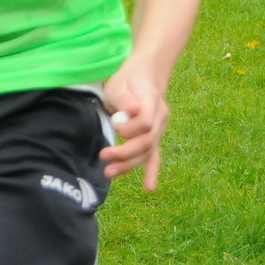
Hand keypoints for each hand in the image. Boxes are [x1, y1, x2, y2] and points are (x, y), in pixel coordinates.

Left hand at [97, 65, 168, 189]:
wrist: (144, 77)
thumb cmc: (126, 81)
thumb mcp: (120, 83)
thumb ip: (124, 98)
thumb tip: (132, 111)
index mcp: (152, 101)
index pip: (146, 122)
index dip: (130, 129)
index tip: (115, 126)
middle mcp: (160, 117)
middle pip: (147, 141)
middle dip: (125, 152)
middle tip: (104, 155)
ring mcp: (160, 129)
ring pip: (148, 151)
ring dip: (129, 164)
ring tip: (109, 172)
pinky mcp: (154, 137)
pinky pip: (154, 156)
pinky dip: (151, 172)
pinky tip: (148, 187)